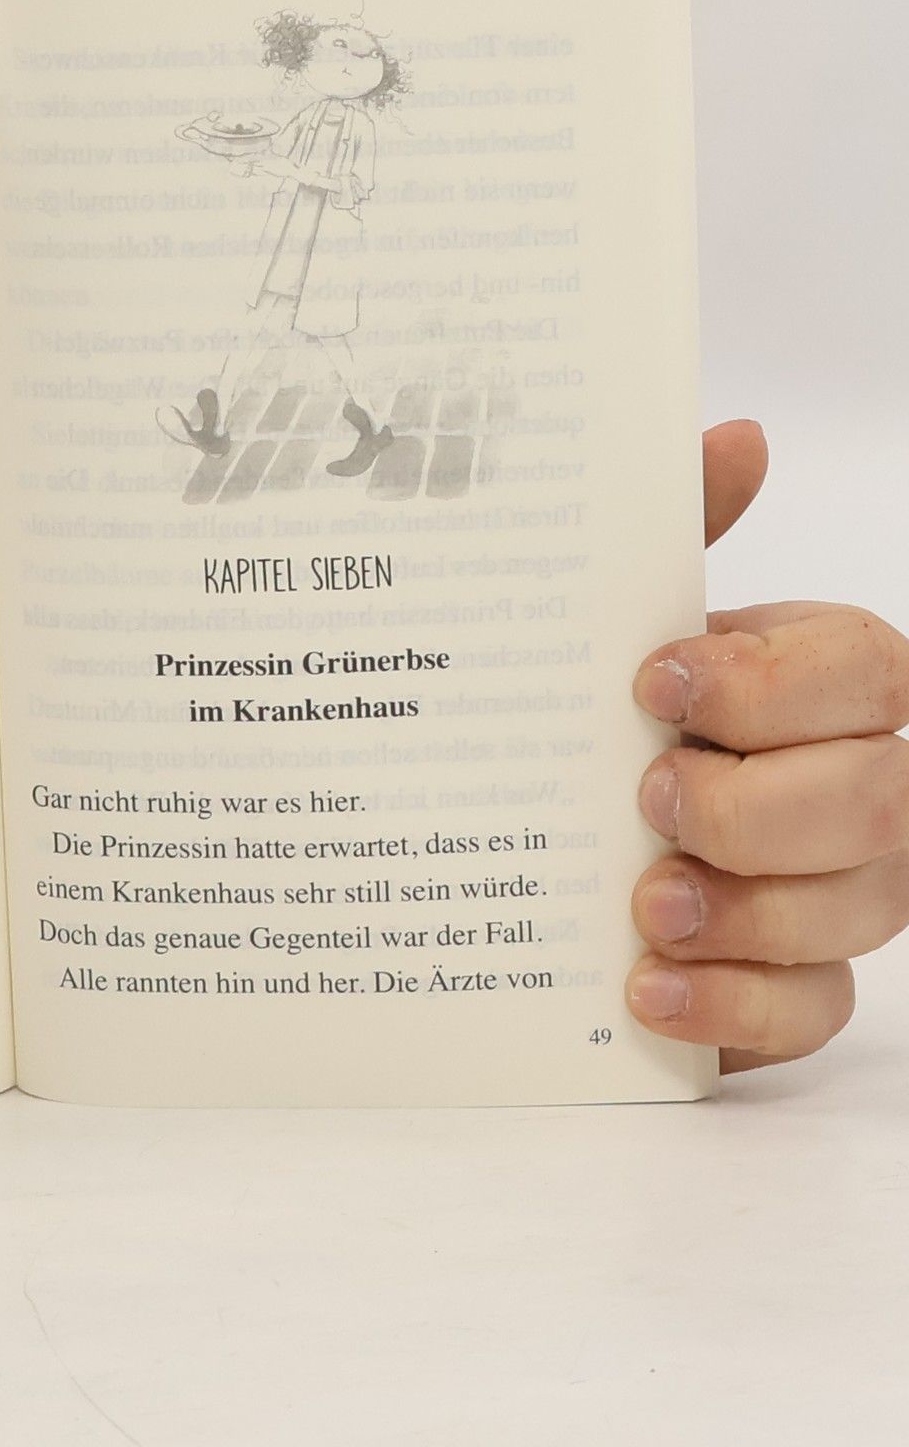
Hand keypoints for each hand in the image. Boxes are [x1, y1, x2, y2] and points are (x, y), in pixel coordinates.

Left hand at [627, 420, 908, 1069]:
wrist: (573, 814)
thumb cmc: (634, 702)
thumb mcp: (638, 610)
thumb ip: (685, 530)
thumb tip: (736, 437)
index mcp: (836, 681)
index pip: (864, 677)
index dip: (767, 685)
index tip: (651, 683)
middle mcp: (864, 783)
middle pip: (872, 804)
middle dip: (754, 807)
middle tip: (649, 797)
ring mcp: (847, 889)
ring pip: (852, 912)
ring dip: (742, 910)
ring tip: (646, 902)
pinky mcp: (800, 979)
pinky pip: (812, 1009)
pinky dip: (731, 1005)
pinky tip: (647, 988)